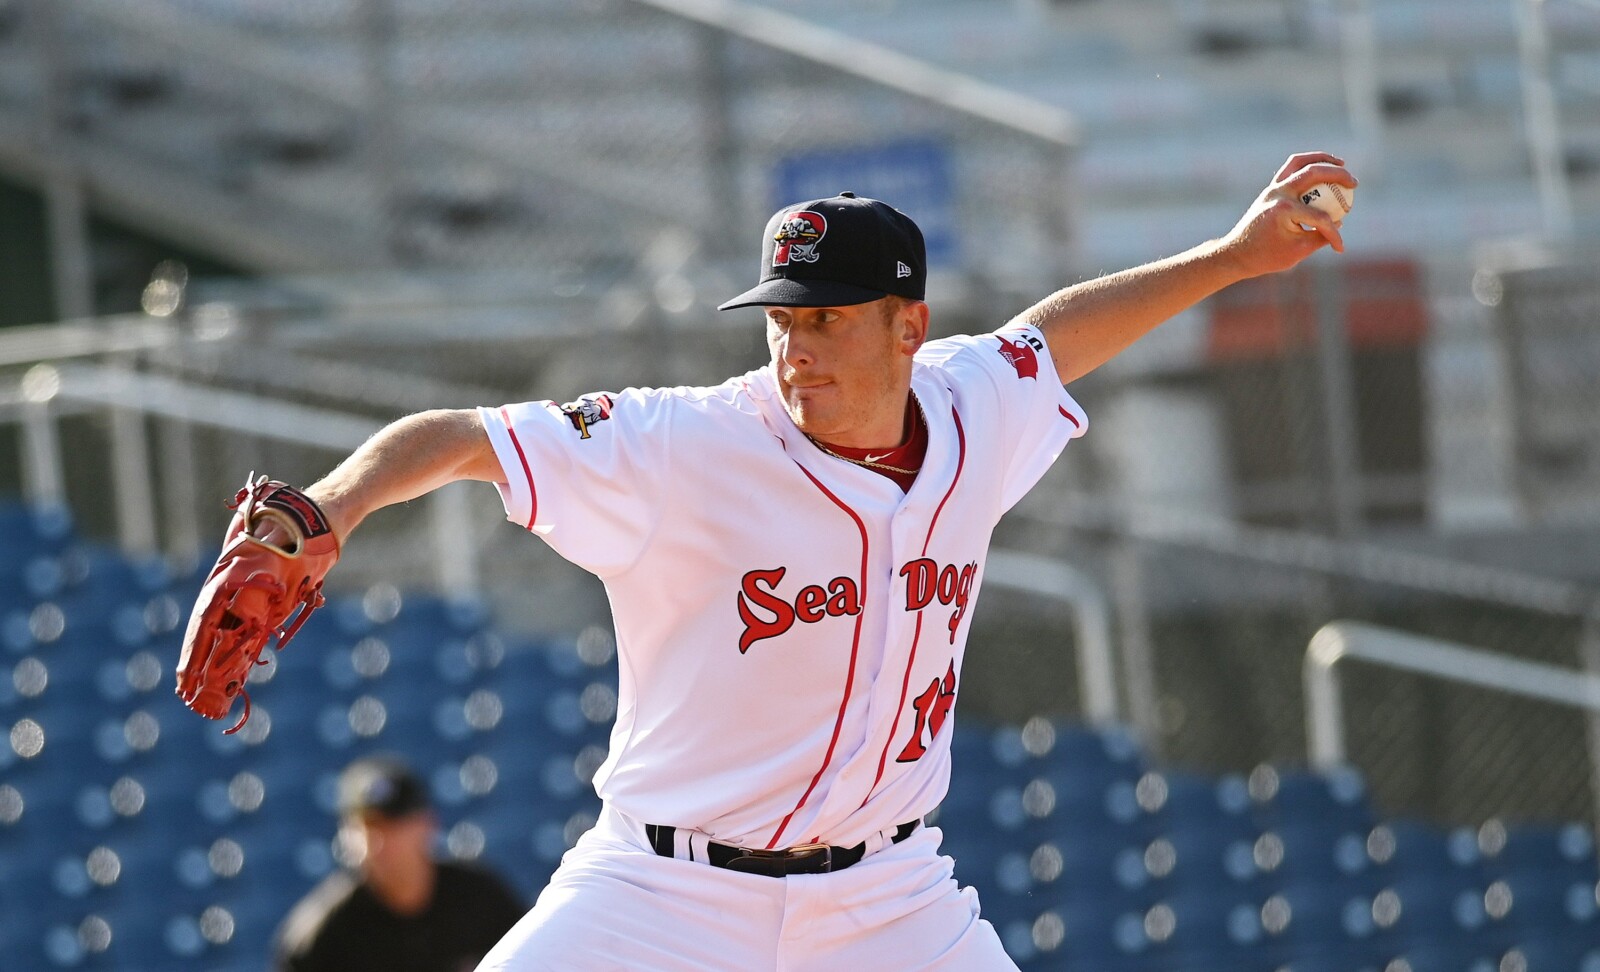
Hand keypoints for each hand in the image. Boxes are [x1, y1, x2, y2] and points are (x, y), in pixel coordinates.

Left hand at [1220, 151, 1357, 278]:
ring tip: (1341, 164)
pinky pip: (1291, 169)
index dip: (1333, 233)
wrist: (1237, 254)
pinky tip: (1323, 170)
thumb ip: (1320, 237)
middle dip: (1338, 175)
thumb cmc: (1266, 256)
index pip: (1319, 216)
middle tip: (1354, 183)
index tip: (1339, 247)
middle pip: (1313, 173)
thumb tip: (1340, 223)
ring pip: (1299, 162)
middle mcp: (1277, 193)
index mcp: (1284, 209)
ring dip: (1321, 159)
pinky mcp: (1270, 189)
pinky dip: (1307, 165)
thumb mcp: (1297, 252)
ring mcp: (1272, 188)